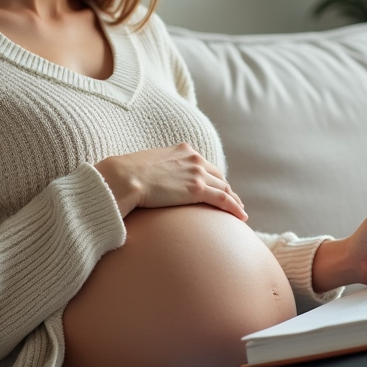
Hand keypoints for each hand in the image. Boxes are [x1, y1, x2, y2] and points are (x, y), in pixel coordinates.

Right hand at [94, 143, 245, 219]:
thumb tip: (154, 182)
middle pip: (218, 176)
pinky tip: (241, 216)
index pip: (205, 166)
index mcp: (183, 150)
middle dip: (226, 189)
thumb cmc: (128, 175)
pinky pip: (223, 199)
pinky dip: (234, 207)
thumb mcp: (148, 165)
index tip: (218, 188)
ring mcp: (197, 173)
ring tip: (240, 211)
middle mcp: (194, 159)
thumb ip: (159, 171)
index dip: (213, 178)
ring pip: (224, 188)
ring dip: (234, 200)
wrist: (124, 178)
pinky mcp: (197, 190)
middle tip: (233, 201)